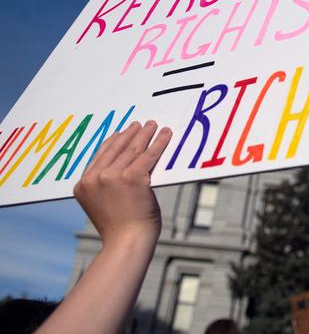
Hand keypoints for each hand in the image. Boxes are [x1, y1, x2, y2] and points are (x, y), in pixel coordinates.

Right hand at [73, 121, 171, 247]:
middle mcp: (94, 178)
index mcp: (83, 185)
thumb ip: (106, 187)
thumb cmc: (120, 229)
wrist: (126, 244)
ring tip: (153, 125)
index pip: (100, 156)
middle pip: (116, 149)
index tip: (122, 132)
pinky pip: (149, 155)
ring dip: (145, 134)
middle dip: (130, 134)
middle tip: (140, 125)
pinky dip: (159, 142)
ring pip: (133, 149)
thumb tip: (122, 169)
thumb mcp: (104, 204)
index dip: (114, 142)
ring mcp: (112, 177)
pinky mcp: (132, 177)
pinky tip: (166, 134)